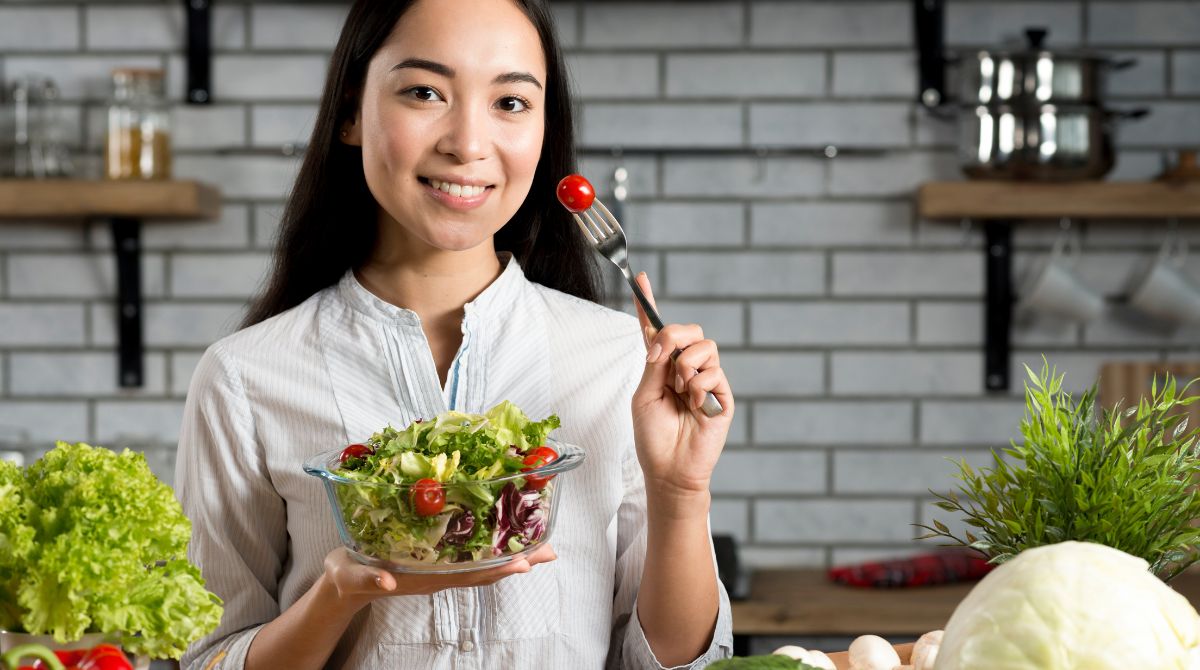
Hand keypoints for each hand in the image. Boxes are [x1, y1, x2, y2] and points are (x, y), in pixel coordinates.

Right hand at [321, 543, 556, 611]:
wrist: (345, 581)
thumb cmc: (349, 575)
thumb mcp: (352, 574)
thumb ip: (368, 577)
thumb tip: (385, 580)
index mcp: (424, 577)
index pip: (467, 575)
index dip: (495, 569)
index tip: (523, 563)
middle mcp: (438, 574)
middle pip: (485, 570)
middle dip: (518, 561)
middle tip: (550, 551)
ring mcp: (440, 567)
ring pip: (484, 563)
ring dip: (514, 554)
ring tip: (543, 545)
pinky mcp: (437, 557)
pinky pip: (472, 554)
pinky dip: (494, 547)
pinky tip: (510, 537)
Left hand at [630, 273, 733, 505]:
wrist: (670, 470)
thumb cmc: (653, 438)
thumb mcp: (644, 396)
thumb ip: (654, 364)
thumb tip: (664, 338)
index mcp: (660, 367)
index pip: (655, 330)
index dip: (647, 303)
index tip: (640, 278)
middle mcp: (684, 369)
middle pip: (687, 330)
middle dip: (673, 336)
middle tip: (660, 358)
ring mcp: (706, 380)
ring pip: (704, 346)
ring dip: (686, 365)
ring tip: (681, 391)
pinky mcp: (722, 395)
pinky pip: (714, 371)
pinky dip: (699, 386)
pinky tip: (694, 406)